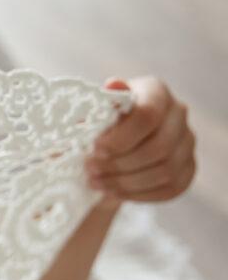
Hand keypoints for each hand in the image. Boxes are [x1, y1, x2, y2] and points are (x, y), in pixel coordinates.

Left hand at [85, 76, 196, 210]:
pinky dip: (139, 194)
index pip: (148, 115)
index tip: (95, 150)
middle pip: (158, 147)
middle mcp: (177, 113)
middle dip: (120, 164)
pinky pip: (171, 188)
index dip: (121, 137)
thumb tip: (113, 85)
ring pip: (165, 171)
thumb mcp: (90, 112)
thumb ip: (101, 103)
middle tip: (90, 170)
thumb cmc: (96, 124)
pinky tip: (114, 192)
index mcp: (155, 91)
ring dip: (126, 182)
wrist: (107, 146)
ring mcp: (187, 142)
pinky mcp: (188, 168)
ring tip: (96, 183)